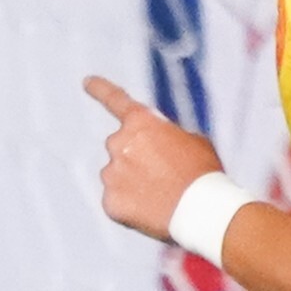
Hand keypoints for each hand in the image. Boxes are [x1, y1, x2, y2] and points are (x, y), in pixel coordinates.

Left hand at [84, 74, 223, 239]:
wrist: (201, 209)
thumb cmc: (202, 173)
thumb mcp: (194, 140)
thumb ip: (168, 135)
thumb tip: (161, 143)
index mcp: (141, 123)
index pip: (115, 100)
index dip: (101, 89)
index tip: (87, 82)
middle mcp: (119, 143)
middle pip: (121, 146)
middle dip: (136, 157)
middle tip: (162, 173)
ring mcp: (111, 173)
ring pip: (117, 174)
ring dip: (133, 181)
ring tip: (160, 194)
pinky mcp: (110, 201)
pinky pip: (115, 200)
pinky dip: (130, 204)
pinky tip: (150, 208)